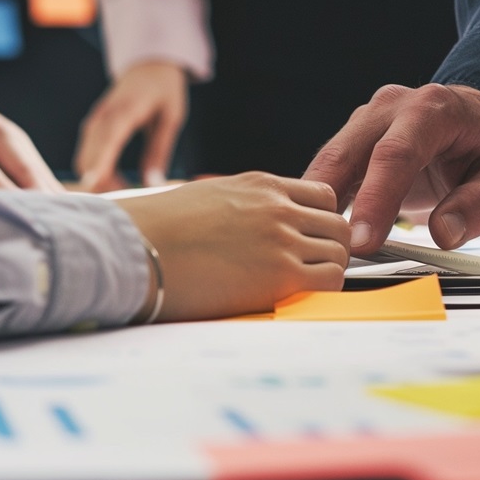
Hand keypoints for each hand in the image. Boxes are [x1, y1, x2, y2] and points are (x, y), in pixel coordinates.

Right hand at [76, 61, 187, 191]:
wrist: (149, 65)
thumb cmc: (164, 90)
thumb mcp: (171, 118)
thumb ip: (160, 150)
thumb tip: (153, 184)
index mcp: (125, 110)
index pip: (108, 139)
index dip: (99, 162)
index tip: (93, 184)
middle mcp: (103, 116)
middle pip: (89, 156)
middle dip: (102, 183)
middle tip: (128, 201)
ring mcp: (94, 122)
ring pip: (84, 160)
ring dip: (99, 180)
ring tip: (126, 192)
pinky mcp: (92, 128)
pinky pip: (86, 155)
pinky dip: (96, 171)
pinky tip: (116, 181)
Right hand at [114, 173, 350, 320]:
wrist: (138, 249)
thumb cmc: (159, 228)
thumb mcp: (210, 195)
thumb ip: (244, 204)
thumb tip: (250, 223)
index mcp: (262, 185)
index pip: (323, 196)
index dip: (322, 220)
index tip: (313, 238)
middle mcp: (279, 208)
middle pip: (339, 224)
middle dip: (333, 245)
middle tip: (316, 265)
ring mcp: (282, 239)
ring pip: (340, 252)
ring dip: (330, 269)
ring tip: (306, 284)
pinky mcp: (281, 275)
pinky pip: (331, 279)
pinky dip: (326, 287)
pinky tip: (302, 294)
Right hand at [304, 84, 479, 254]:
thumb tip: (444, 233)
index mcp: (432, 109)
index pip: (395, 154)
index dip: (375, 199)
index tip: (362, 241)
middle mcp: (391, 108)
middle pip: (346, 154)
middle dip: (330, 205)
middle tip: (330, 252)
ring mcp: (366, 121)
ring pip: (329, 162)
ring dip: (317, 205)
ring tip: (316, 247)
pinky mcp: (353, 140)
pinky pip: (329, 172)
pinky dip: (320, 202)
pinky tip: (317, 231)